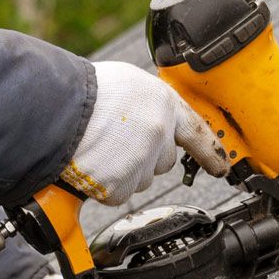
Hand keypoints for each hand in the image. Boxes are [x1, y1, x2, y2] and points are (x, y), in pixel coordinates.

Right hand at [60, 61, 229, 207]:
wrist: (57, 111)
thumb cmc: (85, 93)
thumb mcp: (129, 85)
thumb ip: (149, 106)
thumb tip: (152, 120)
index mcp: (163, 104)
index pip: (196, 132)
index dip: (210, 152)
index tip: (221, 166)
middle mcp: (158, 134)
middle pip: (163, 161)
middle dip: (145, 157)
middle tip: (117, 141)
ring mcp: (142, 162)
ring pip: (140, 178)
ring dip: (123, 170)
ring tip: (100, 148)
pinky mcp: (122, 185)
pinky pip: (118, 193)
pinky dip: (105, 184)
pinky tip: (94, 164)